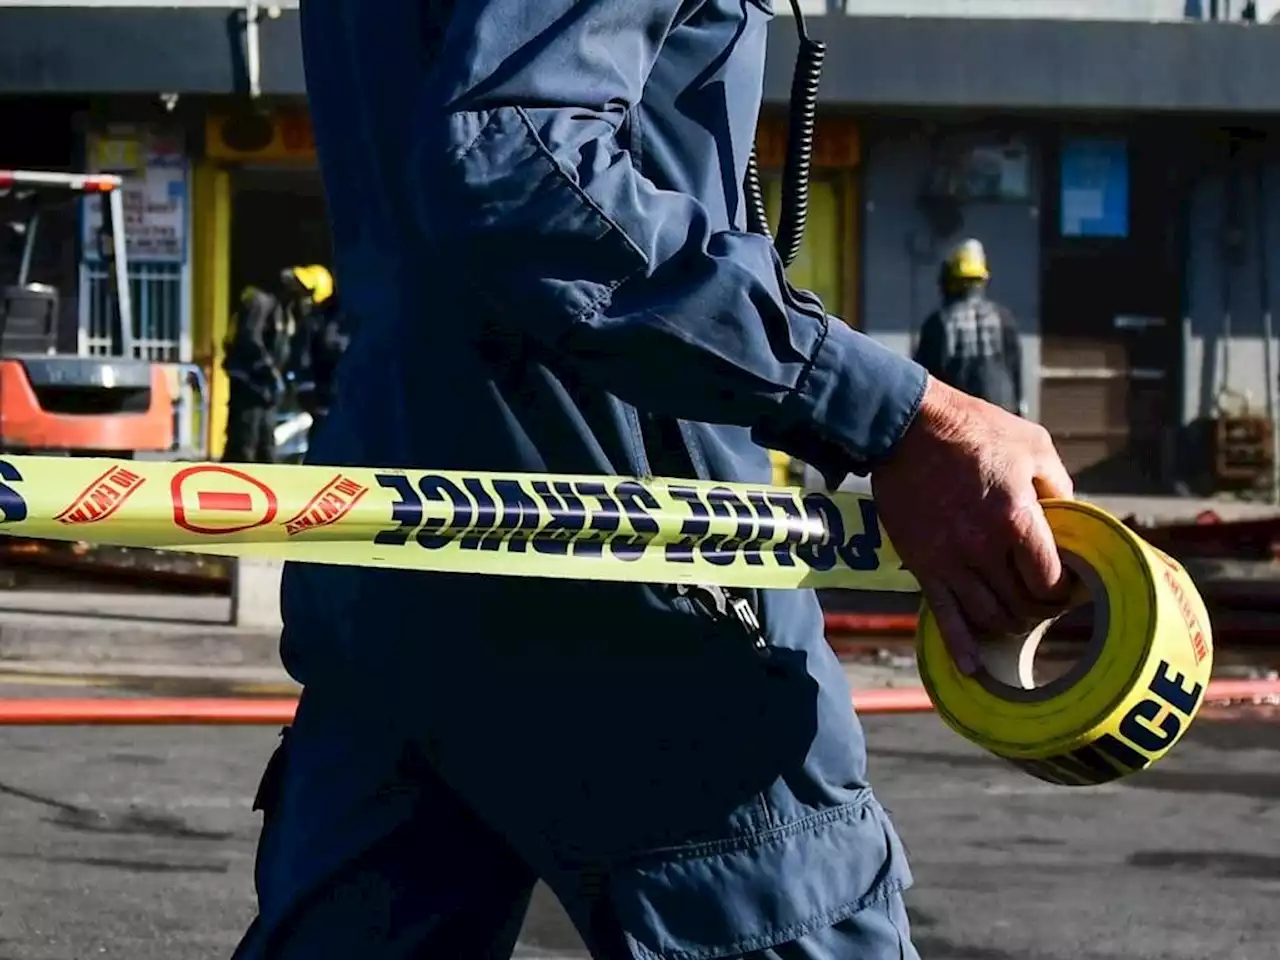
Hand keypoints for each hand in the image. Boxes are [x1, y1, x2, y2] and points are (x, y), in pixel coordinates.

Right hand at [870, 377, 1074, 674]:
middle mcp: (983, 547)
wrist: (905, 425)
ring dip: (1006, 624)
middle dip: (1037, 610)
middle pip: (1021, 605)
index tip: (1065, 585)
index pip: (1049, 581)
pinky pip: (943, 615)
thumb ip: (1058, 486)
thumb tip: (1071, 518)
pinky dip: (959, 646)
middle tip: (1042, 603)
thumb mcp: (1033, 444)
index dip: (1063, 590)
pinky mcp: (923, 563)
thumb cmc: (973, 429)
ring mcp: (950, 559)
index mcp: (1017, 518)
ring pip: (987, 616)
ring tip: (1014, 617)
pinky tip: (972, 667)